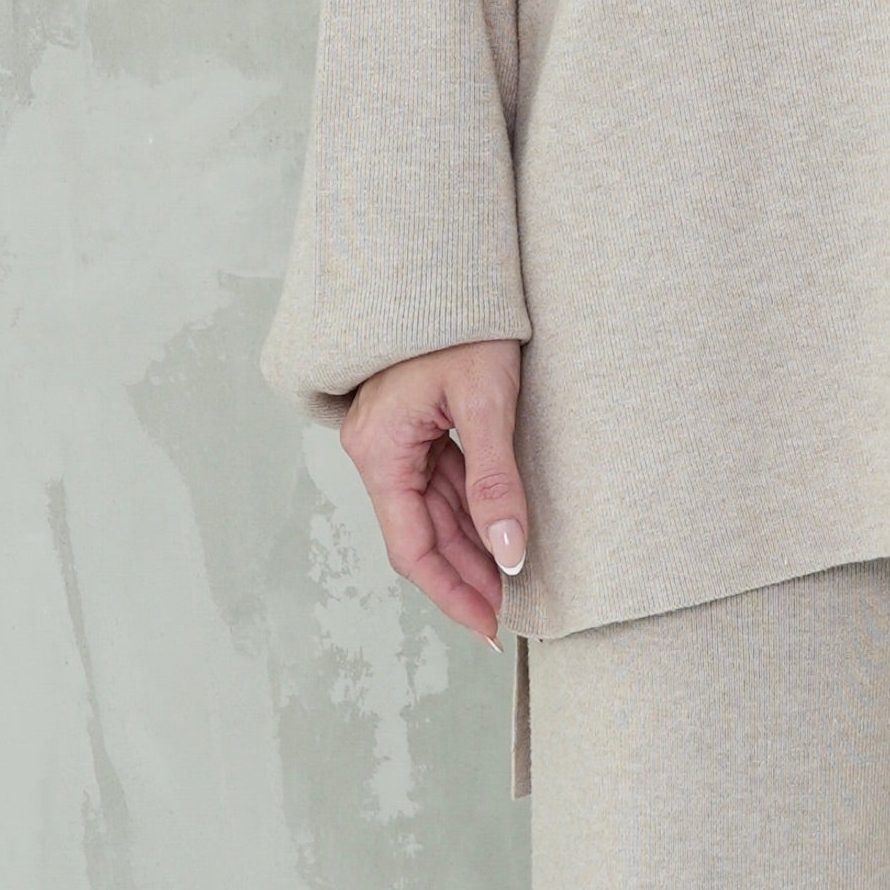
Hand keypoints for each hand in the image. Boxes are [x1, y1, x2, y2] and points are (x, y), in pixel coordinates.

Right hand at [337, 337, 530, 639]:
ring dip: (470, 547)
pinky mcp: (415, 426)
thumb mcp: (486, 402)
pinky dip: (471, 512)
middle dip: (466, 577)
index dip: (450, 593)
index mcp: (379, 449)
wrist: (446, 263)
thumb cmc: (462, 321)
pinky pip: (441, 483)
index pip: (410, 547)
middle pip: (420, 535)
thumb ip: (495, 482)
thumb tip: (510, 555)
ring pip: (432, 512)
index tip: (489, 626)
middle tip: (512, 612)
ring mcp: (394, 439)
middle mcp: (377, 450)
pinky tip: (501, 532)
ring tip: (513, 580)